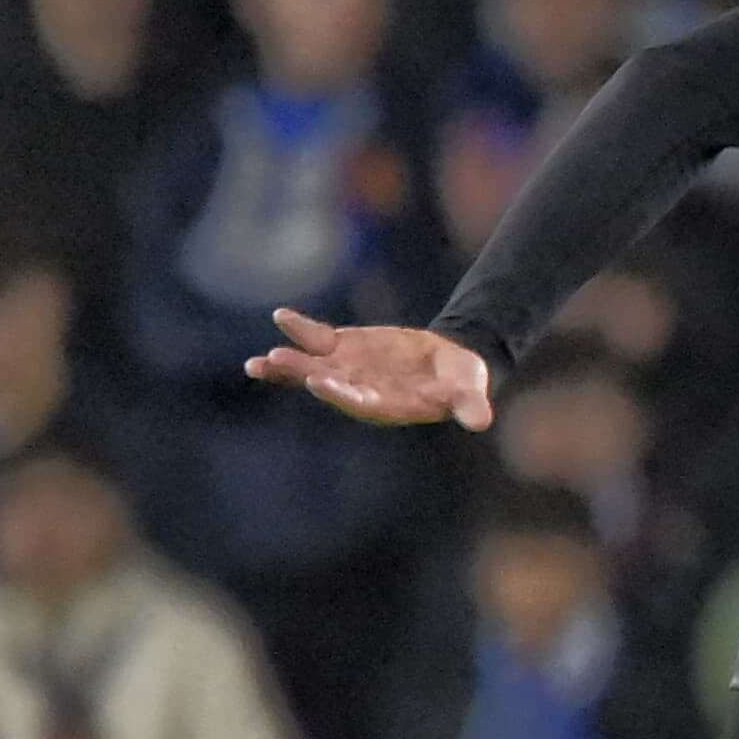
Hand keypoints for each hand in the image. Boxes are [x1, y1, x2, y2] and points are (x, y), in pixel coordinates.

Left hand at [243, 309, 496, 430]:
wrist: (448, 364)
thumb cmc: (460, 384)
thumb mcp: (469, 392)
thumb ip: (469, 406)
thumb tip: (481, 421)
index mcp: (385, 405)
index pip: (357, 400)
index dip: (337, 391)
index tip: (317, 382)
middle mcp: (357, 390)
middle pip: (324, 383)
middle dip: (299, 373)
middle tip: (274, 362)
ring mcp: (346, 370)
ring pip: (309, 367)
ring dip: (285, 364)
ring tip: (257, 362)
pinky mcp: (343, 348)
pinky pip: (316, 340)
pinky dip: (299, 330)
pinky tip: (281, 317)